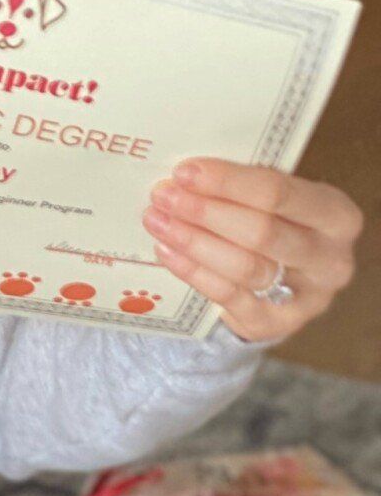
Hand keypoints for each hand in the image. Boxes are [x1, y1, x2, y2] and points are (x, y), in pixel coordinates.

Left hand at [143, 159, 363, 343]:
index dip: (229, 182)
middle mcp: (331, 259)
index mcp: (337, 215)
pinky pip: (229, 297)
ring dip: (194, 242)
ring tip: (158, 222)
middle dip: (206, 212)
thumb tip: (188, 176)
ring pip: (244, 267)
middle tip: (163, 197)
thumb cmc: (279, 228)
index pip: (280, 193)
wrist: (287, 286)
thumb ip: (247, 190)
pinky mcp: (276, 323)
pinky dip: (194, 272)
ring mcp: (308, 297)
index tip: (184, 172)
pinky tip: (167, 252)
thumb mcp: (280, 205)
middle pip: (261, 232)